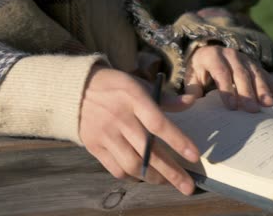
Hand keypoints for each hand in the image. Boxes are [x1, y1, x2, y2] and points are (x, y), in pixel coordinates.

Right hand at [79, 65, 199, 194]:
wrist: (76, 89)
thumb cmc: (117, 87)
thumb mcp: (141, 85)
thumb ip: (167, 98)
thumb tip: (192, 101)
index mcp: (134, 99)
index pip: (158, 124)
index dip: (178, 141)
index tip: (195, 157)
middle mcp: (119, 118)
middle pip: (148, 151)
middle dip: (171, 172)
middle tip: (188, 186)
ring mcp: (105, 134)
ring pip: (132, 164)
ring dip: (153, 177)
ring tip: (168, 182)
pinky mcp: (94, 146)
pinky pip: (116, 169)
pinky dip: (133, 176)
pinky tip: (145, 176)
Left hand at [185, 46, 272, 112]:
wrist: (207, 53)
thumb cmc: (198, 70)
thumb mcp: (191, 77)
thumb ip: (191, 90)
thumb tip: (188, 102)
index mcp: (212, 56)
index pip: (221, 73)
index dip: (227, 90)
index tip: (232, 107)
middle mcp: (230, 54)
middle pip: (240, 74)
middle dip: (247, 93)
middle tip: (252, 110)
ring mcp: (243, 57)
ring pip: (255, 72)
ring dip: (263, 89)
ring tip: (268, 104)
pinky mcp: (253, 62)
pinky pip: (264, 72)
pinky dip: (272, 83)